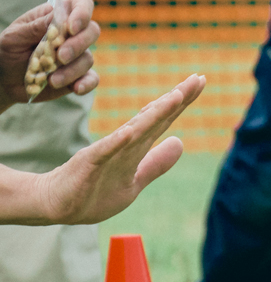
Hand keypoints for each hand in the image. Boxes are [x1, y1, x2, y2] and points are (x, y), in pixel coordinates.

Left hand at [0, 0, 100, 110]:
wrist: (6, 80)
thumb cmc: (8, 51)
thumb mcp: (14, 36)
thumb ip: (34, 27)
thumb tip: (57, 18)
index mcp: (55, 17)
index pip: (80, 4)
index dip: (82, 13)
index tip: (70, 28)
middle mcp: (70, 35)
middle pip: (91, 31)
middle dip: (78, 44)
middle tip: (60, 57)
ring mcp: (76, 56)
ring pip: (88, 58)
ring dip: (72, 70)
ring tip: (52, 80)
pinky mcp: (79, 76)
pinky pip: (92, 79)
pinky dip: (86, 84)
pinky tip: (76, 89)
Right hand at [39, 75, 204, 225]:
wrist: (58, 203)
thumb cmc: (95, 191)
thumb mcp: (135, 180)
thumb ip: (156, 162)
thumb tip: (181, 142)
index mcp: (135, 147)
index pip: (162, 119)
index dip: (181, 102)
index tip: (200, 81)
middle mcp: (123, 143)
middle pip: (154, 117)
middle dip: (176, 98)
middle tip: (198, 78)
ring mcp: (106, 152)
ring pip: (135, 130)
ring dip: (155, 114)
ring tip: (176, 97)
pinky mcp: (88, 164)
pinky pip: (104, 152)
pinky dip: (116, 142)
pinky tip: (130, 132)